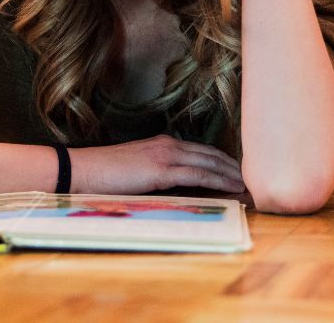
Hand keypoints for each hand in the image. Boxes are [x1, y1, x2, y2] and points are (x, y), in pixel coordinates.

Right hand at [66, 135, 244, 194]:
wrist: (82, 170)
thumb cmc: (104, 175)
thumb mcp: (137, 171)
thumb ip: (159, 174)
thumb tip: (178, 189)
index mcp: (163, 143)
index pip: (201, 150)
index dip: (222, 160)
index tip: (237, 171)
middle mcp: (169, 144)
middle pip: (211, 154)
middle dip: (232, 166)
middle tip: (252, 178)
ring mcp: (166, 155)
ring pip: (209, 163)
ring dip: (231, 174)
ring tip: (248, 185)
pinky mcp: (161, 170)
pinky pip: (198, 175)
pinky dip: (219, 181)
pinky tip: (233, 188)